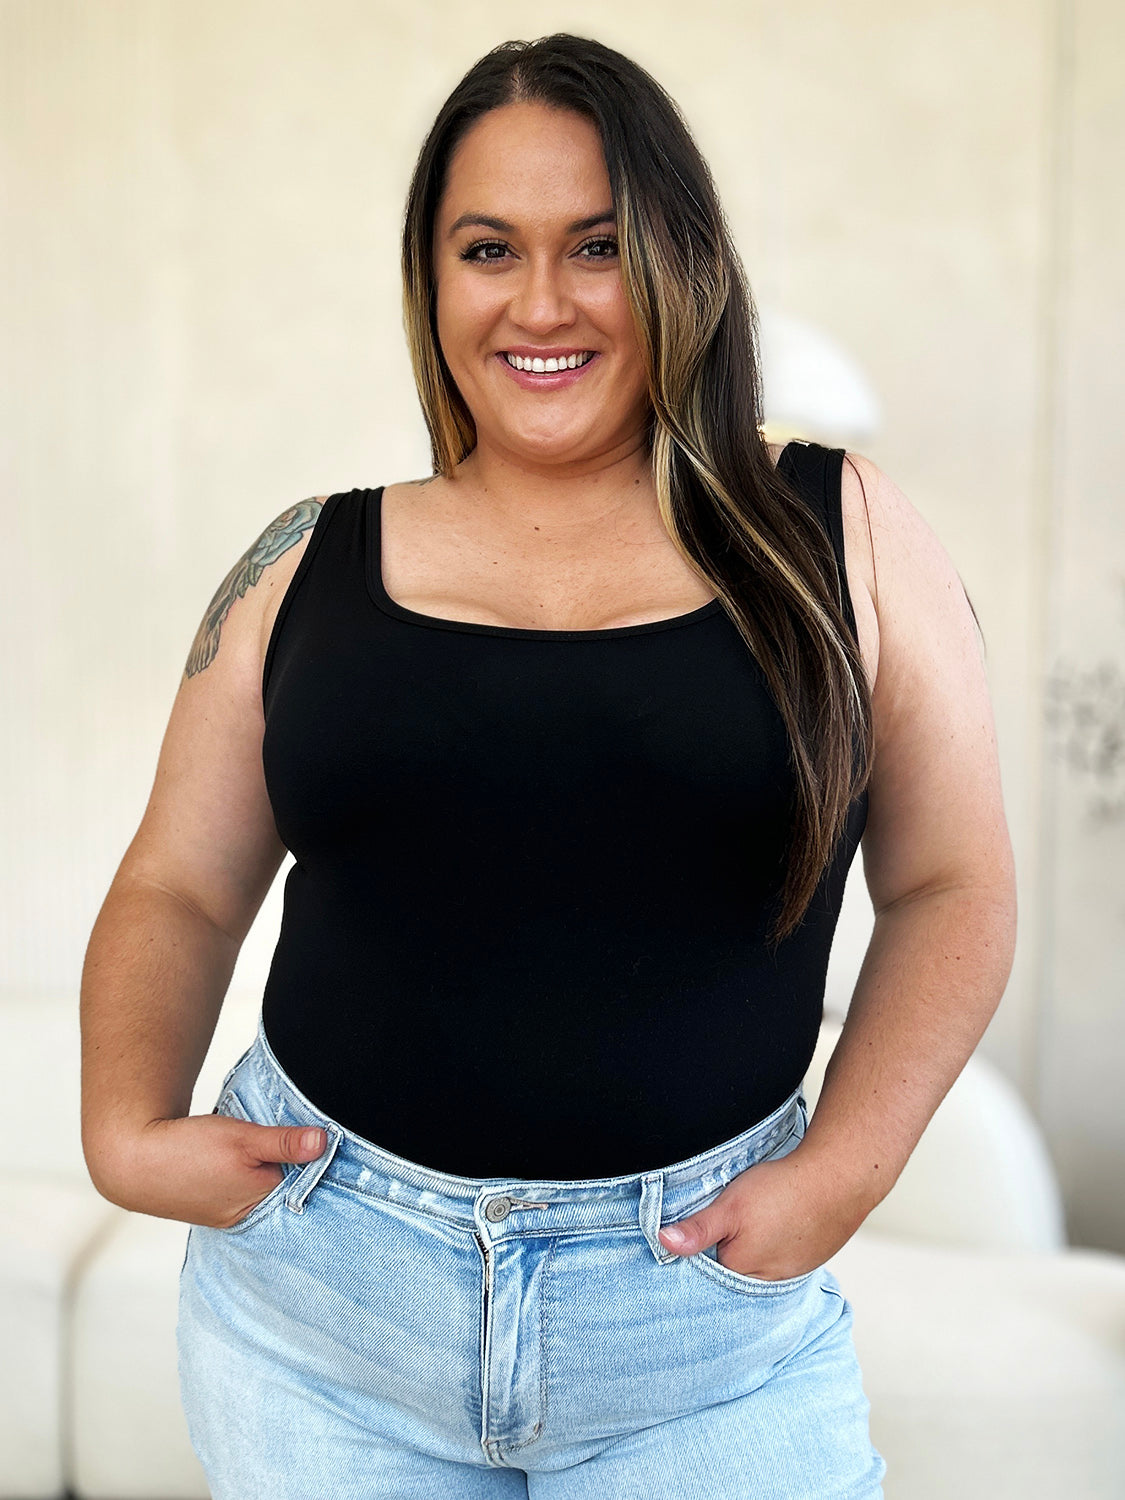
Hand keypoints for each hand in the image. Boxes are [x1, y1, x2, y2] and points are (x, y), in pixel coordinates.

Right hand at [95, 1112, 327, 1227]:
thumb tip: (324, 1143)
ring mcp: (227, 1213)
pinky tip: (239, 1161)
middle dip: (293, 1168)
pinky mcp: (210, 1206)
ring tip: (264, 1149)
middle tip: (297, 1141)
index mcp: (261, 1201)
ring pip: (261, 1187)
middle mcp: (247, 1214)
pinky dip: (245, 1175)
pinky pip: (241, 1190)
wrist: (130, 1161)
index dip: (314, 1161)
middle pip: (284, 1188)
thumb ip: (284, 1142)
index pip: (305, 1182)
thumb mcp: (243, 1138)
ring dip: (266, 1169)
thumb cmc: (187, 1150)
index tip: (324, 1141)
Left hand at [656, 1145, 868, 1280]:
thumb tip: (663, 1243)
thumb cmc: (781, 1192)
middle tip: (734, 1218)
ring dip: (754, 1245)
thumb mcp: (730, 1206)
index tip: (704, 1226)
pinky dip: (776, 1241)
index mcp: (740, 1271)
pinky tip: (777, 1222)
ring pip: (759, 1262)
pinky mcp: (810, 1258)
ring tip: (756, 1220)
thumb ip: (697, 1229)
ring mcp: (791, 1271)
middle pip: (734, 1266)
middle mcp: (766, 1281)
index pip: (706, 1267)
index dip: (702, 1245)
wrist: (839, 1180)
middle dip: (728, 1247)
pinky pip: (782, 1255)